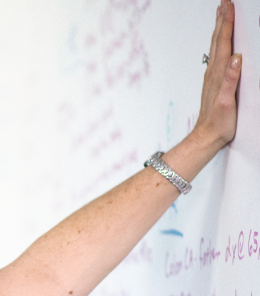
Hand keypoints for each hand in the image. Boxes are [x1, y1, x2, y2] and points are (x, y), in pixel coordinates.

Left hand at [193, 0, 240, 149]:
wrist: (207, 136)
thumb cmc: (219, 122)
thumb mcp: (228, 102)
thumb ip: (231, 80)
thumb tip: (236, 59)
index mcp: (219, 74)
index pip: (224, 43)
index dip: (226, 23)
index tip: (228, 6)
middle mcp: (214, 72)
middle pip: (218, 41)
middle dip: (221, 21)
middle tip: (223, 3)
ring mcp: (213, 77)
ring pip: (216, 47)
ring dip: (219, 30)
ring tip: (221, 15)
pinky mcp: (214, 82)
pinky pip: (217, 57)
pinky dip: (219, 44)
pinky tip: (221, 43)